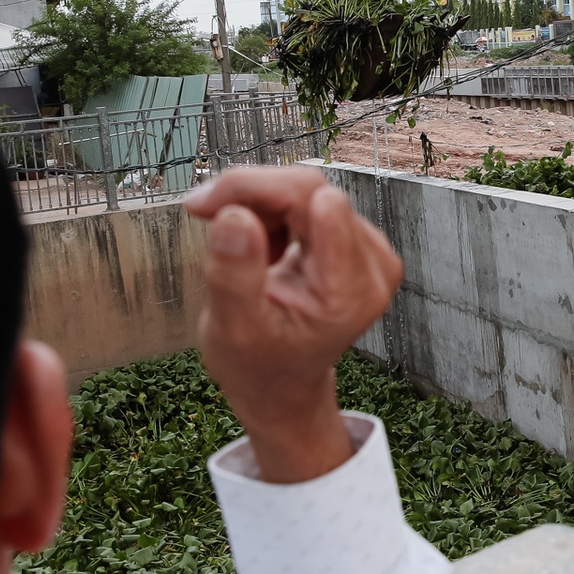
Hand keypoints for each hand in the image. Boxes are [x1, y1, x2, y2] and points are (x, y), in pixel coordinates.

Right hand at [185, 168, 402, 481]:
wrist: (281, 383)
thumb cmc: (257, 365)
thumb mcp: (233, 329)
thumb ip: (234, 274)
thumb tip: (234, 215)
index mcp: (350, 292)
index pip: (317, 205)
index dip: (257, 191)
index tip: (202, 207)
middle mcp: (372, 266)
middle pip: (309, 190)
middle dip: (249, 194)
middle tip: (200, 213)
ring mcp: (368, 249)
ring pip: (304, 190)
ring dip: (258, 207)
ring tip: (237, 253)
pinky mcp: (354, 238)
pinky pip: (307, 200)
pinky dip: (271, 214)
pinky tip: (262, 251)